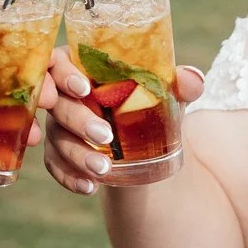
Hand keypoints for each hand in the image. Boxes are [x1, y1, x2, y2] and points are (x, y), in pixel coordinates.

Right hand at [38, 47, 205, 194]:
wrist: (146, 137)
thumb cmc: (150, 101)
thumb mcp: (167, 92)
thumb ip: (182, 83)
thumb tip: (192, 80)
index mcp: (83, 65)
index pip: (58, 61)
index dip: (64, 74)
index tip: (85, 89)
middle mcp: (64, 92)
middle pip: (56, 102)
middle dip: (78, 120)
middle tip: (106, 137)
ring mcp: (58, 123)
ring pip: (55, 137)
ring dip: (78, 155)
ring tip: (104, 170)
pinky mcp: (58, 151)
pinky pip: (55, 164)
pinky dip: (70, 176)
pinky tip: (90, 186)